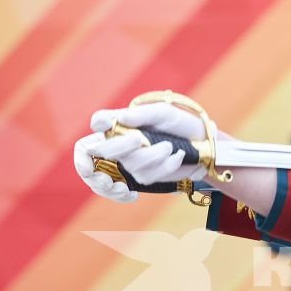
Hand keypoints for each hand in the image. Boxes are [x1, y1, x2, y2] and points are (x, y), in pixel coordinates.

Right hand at [75, 101, 210, 200]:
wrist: (203, 144)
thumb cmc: (179, 123)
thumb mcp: (163, 113)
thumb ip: (141, 115)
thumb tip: (120, 119)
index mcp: (116, 128)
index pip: (91, 136)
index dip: (88, 146)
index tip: (95, 142)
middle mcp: (118, 148)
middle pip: (104, 154)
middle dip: (120, 148)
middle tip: (139, 138)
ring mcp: (130, 165)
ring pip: (129, 166)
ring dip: (152, 156)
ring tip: (170, 147)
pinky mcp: (145, 177)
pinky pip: (146, 177)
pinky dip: (163, 167)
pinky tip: (175, 158)